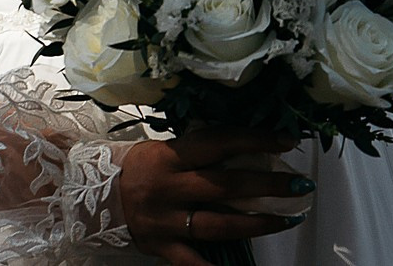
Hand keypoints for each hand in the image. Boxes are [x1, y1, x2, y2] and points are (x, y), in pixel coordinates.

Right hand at [118, 127, 311, 265]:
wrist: (91, 195)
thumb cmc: (141, 166)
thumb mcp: (167, 149)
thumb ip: (203, 151)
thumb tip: (254, 147)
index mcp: (172, 156)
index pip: (220, 142)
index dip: (256, 140)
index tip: (288, 141)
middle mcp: (169, 187)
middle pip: (225, 185)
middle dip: (268, 184)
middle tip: (301, 184)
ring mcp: (165, 220)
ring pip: (217, 224)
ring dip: (257, 223)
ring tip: (287, 219)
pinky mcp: (161, 247)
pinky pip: (192, 262)